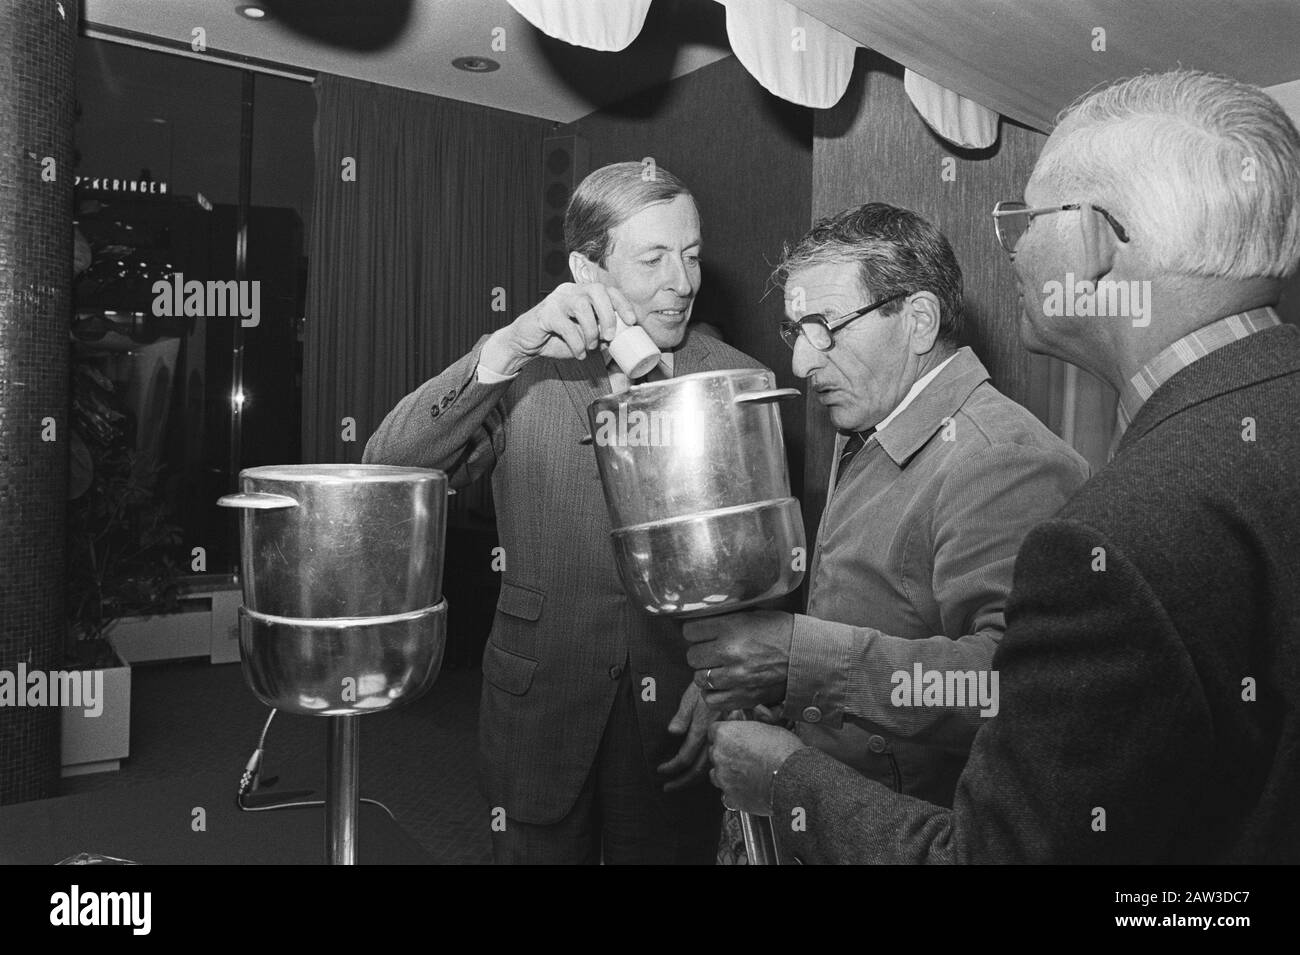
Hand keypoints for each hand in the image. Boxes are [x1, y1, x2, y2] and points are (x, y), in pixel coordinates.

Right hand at [481, 282, 637, 374]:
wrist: (527, 343)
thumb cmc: (557, 338)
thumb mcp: (584, 337)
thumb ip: (601, 336)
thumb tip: (621, 341)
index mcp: (582, 292)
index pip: (607, 289)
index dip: (622, 303)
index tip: (631, 321)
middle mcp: (570, 291)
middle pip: (596, 290)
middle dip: (608, 314)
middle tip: (610, 336)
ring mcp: (556, 300)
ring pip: (581, 305)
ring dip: (591, 330)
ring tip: (590, 346)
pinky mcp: (545, 313)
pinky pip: (566, 326)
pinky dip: (576, 343)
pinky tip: (579, 353)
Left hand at [657, 681, 718, 791]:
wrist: (729, 682)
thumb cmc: (706, 686)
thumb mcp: (691, 696)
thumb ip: (682, 715)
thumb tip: (672, 732)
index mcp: (703, 728)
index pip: (685, 756)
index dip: (672, 767)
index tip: (661, 770)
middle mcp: (714, 738)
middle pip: (699, 769)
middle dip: (682, 781)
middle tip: (667, 788)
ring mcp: (724, 741)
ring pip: (709, 768)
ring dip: (693, 779)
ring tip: (680, 784)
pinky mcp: (729, 740)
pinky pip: (718, 761)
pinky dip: (706, 771)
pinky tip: (699, 774)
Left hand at [684, 610, 792, 709]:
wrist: (806, 655)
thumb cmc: (781, 632)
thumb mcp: (752, 615)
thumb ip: (726, 619)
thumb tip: (703, 621)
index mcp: (731, 627)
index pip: (690, 631)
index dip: (695, 633)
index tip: (701, 634)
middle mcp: (729, 651)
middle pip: (692, 656)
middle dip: (700, 654)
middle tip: (712, 652)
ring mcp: (735, 676)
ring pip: (699, 678)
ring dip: (706, 674)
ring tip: (718, 669)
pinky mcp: (742, 696)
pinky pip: (711, 699)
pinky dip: (713, 694)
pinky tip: (721, 686)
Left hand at [708, 720, 804, 815]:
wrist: (794, 779)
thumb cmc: (784, 751)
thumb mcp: (770, 728)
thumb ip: (753, 726)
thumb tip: (753, 719)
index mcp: (726, 734)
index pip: (715, 730)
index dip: (727, 734)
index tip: (735, 737)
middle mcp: (719, 755)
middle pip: (715, 751)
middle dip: (726, 753)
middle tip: (744, 755)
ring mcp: (723, 777)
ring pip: (717, 773)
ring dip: (727, 772)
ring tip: (746, 773)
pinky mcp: (730, 797)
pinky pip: (726, 794)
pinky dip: (734, 792)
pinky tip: (747, 789)